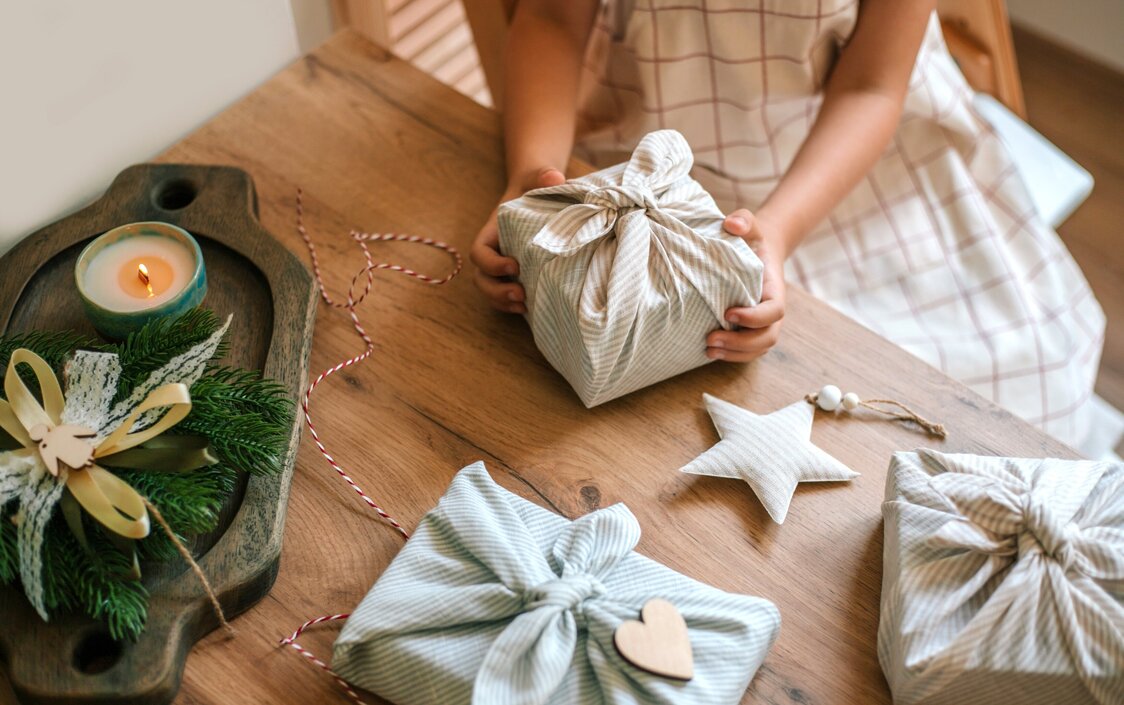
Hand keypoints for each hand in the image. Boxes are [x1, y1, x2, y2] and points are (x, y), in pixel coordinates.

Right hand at [471, 167, 566, 312]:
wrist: (538, 194)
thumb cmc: (535, 186)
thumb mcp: (537, 178)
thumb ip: (543, 176)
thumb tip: (555, 178)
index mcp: (492, 232)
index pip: (479, 253)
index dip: (492, 264)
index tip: (515, 265)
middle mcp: (493, 252)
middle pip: (481, 278)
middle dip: (496, 290)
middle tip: (520, 294)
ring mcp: (502, 266)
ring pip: (490, 291)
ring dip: (503, 302)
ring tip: (525, 306)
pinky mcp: (515, 275)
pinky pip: (505, 295)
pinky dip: (513, 305)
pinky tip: (531, 309)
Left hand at [706, 209, 787, 361]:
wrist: (756, 251)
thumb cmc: (751, 239)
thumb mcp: (750, 225)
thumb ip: (744, 220)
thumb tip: (732, 223)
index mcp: (775, 289)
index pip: (774, 311)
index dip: (755, 317)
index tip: (728, 313)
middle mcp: (772, 311)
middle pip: (767, 337)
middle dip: (741, 343)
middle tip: (711, 339)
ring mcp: (763, 324)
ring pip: (758, 348)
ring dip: (734, 354)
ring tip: (708, 349)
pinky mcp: (751, 331)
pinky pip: (748, 351)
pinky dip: (731, 356)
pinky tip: (709, 352)